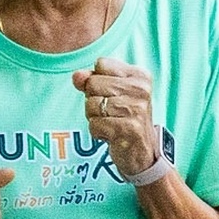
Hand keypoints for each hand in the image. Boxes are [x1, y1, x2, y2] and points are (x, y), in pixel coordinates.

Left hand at [74, 58, 164, 180]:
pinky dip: (97, 132)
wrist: (142, 154)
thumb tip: (76, 76)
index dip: (98, 81)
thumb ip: (92, 80)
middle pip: (93, 83)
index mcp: (140, 76)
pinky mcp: (128, 129)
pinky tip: (112, 135)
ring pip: (91, 105)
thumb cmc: (125, 119)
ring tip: (112, 124)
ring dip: (95, 118)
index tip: (113, 96)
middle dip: (94, 100)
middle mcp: (140, 90)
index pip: (101, 64)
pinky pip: (93, 124)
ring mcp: (136, 109)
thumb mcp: (111, 94)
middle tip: (111, 113)